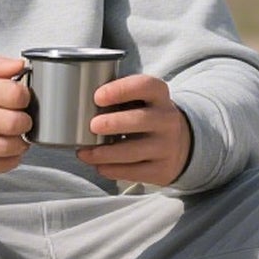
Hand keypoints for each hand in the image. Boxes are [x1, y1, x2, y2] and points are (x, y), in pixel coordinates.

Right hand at [0, 55, 31, 173]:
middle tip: (21, 120)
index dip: (25, 97)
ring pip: (6, 148)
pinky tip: (7, 152)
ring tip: (16, 137)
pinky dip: (8, 161)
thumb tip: (21, 65)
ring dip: (20, 144)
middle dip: (25, 123)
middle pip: (14, 123)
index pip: (13, 94)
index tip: (21, 99)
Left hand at [77, 73, 191, 186]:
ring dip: (105, 153)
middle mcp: (167, 120)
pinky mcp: (163, 169)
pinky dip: (113, 170)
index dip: (120, 90)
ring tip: (85, 153)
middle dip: (113, 124)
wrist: (178, 144)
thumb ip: (119, 98)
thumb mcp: (141, 100)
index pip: (145, 86)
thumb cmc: (147, 118)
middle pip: (140, 120)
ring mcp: (167, 146)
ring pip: (134, 151)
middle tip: (92, 126)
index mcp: (159, 95)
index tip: (98, 97)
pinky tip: (100, 166)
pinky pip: (134, 172)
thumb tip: (80, 106)